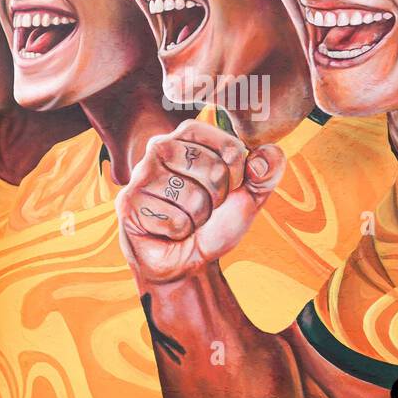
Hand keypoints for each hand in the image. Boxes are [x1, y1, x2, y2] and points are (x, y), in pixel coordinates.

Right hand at [116, 119, 285, 287]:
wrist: (187, 261)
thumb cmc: (213, 223)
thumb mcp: (250, 196)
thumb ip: (268, 170)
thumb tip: (266, 155)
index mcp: (188, 137)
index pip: (229, 147)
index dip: (237, 175)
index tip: (224, 188)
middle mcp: (159, 148)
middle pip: (213, 171)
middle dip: (216, 200)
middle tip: (200, 207)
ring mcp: (141, 175)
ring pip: (192, 198)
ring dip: (197, 219)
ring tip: (184, 219)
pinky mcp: (129, 203)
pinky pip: (175, 220)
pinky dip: (179, 232)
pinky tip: (166, 230)